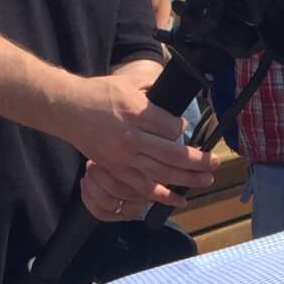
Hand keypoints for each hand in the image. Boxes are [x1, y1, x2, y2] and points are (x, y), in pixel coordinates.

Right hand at [65, 61, 220, 218]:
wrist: (67, 109)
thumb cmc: (98, 94)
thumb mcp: (127, 83)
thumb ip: (152, 90)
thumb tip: (173, 97)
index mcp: (135, 111)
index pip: (170, 127)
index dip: (181, 129)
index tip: (184, 128)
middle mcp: (132, 137)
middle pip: (173, 153)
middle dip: (199, 161)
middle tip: (216, 163)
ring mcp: (124, 157)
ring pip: (163, 172)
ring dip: (188, 179)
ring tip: (207, 179)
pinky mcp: (118, 170)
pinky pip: (144, 187)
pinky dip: (164, 196)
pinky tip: (181, 199)